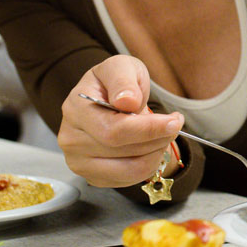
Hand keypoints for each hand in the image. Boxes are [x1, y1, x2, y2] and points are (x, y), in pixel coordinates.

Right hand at [57, 55, 183, 187]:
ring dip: (156, 152)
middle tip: (174, 124)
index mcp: (75, 109)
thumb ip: (123, 80)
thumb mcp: (121, 67)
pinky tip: (150, 146)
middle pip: (124, 150)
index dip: (149, 129)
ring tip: (163, 134)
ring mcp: (79, 161)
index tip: (175, 120)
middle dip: (158, 138)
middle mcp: (71, 139)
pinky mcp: (93, 176)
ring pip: (130, 169)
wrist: (108, 98)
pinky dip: (149, 164)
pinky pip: (129, 180)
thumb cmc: (116, 82)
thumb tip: (126, 101)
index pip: (114, 130)